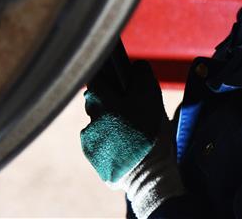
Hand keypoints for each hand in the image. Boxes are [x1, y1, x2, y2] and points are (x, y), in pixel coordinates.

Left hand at [80, 60, 166, 182]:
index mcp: (102, 102)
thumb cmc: (150, 133)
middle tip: (128, 111)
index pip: (95, 80)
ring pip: (97, 123)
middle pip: (95, 102)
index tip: (118, 85)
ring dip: (109, 125)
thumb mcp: (152, 98)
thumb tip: (136, 65)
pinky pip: (98, 142)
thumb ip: (142, 76)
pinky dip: (108, 142)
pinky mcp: (92, 156)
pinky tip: (124, 147)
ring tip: (129, 133)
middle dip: (109, 104)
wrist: (148, 175)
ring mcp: (89, 140)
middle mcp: (90, 119)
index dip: (107, 80)